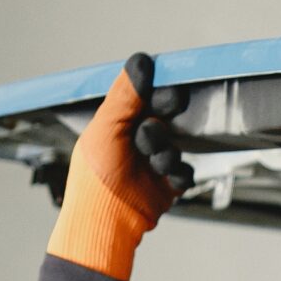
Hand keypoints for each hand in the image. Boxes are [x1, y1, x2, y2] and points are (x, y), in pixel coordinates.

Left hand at [47, 52, 193, 280]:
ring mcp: (152, 163)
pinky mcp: (167, 185)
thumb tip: (142, 60)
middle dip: (162, 124)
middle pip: (163, 119)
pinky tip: (166, 178)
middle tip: (156, 127)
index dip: (156, 93)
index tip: (167, 92)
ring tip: (152, 163)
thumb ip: (125, 94)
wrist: (107, 220)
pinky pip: (185, 171)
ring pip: (175, 145)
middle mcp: (134, 140)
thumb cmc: (95, 175)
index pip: (143, 97)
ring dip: (166, 152)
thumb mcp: (106, 127)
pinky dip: (177, 173)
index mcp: (116, 123)